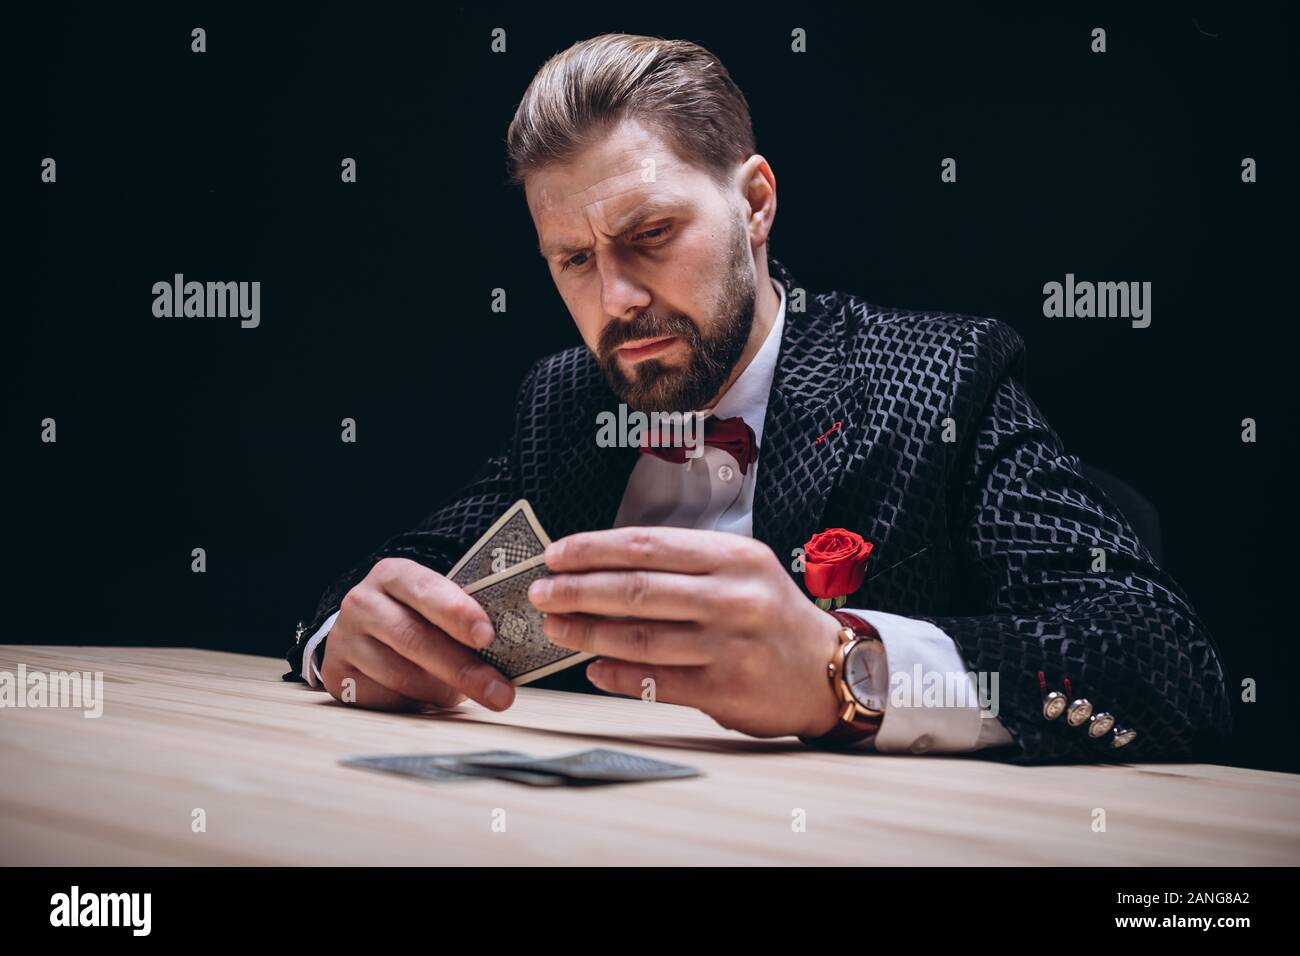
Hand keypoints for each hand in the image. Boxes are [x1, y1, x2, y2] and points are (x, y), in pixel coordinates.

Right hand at [319, 557, 515, 712]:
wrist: (363, 631)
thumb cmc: (416, 617)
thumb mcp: (436, 606)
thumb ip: (464, 620)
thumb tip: (507, 652)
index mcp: (394, 575)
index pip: (426, 590)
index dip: (457, 612)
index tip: (486, 636)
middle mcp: (363, 603)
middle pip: (414, 638)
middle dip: (463, 668)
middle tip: (499, 692)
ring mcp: (345, 640)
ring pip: (401, 675)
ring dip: (442, 691)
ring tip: (469, 696)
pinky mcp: (337, 675)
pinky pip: (385, 699)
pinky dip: (415, 703)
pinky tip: (428, 699)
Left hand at [528, 527, 843, 738]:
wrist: (829, 669)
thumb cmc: (770, 613)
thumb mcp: (741, 568)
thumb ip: (682, 563)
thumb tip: (601, 567)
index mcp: (734, 556)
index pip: (647, 545)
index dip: (592, 550)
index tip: (555, 556)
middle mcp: (733, 597)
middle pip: (636, 589)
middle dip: (577, 590)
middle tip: (540, 593)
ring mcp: (729, 646)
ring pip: (640, 636)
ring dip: (587, 632)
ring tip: (556, 628)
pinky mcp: (725, 690)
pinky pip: (655, 680)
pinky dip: (616, 673)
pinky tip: (593, 667)